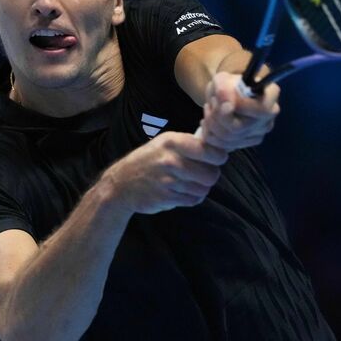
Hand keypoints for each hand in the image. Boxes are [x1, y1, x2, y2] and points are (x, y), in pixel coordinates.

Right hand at [101, 132, 227, 214]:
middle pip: (211, 173)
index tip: (217, 158)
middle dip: (211, 175)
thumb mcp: (164, 143)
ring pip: (204, 188)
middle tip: (204, 173)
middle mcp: (170, 160)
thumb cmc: (147, 161)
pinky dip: (192, 198)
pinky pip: (193, 200)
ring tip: (192, 183)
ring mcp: (168, 180)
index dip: (219, 156)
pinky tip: (183, 192)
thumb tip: (217, 140)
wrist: (121, 185)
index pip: (210, 150)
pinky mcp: (167, 197)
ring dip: (201, 188)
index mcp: (172, 142)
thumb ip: (188, 143)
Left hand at [197, 71, 279, 150]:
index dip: (240, 107)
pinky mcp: (246, 144)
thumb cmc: (228, 85)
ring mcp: (259, 133)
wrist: (226, 96)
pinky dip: (212, 135)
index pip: (262, 109)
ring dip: (212, 125)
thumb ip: (224, 87)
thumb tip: (227, 104)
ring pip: (229, 139)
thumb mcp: (222, 79)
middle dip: (217, 116)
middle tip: (211, 104)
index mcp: (270, 96)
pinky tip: (212, 122)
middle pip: (239, 128)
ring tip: (210, 110)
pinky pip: (225, 146)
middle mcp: (268, 118)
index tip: (223, 101)